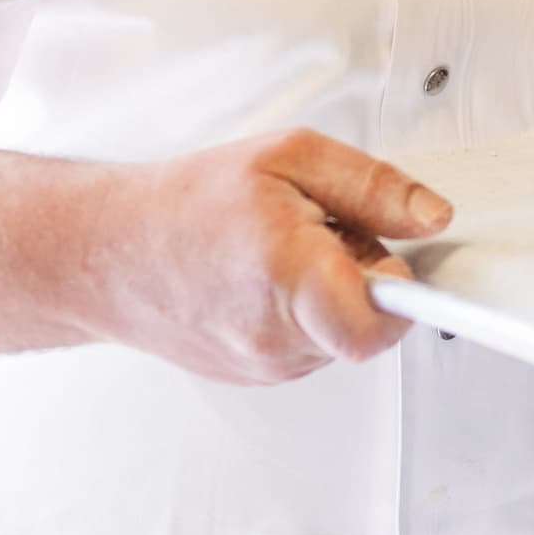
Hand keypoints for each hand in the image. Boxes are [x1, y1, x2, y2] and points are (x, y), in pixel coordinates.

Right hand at [80, 129, 453, 384]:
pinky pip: (307, 346)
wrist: (103, 251)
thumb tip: (430, 216)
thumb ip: (371, 187)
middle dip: (363, 276)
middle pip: (365, 321)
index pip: (379, 326)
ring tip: (282, 252)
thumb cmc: (185, 201)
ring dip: (330, 295)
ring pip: (337, 334)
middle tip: (325, 233)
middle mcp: (277, 336)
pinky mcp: (251, 375)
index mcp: (291, 277)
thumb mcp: (288, 159)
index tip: (417, 277)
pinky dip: (302, 313)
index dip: (405, 295)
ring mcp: (262, 365)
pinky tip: (262, 280)